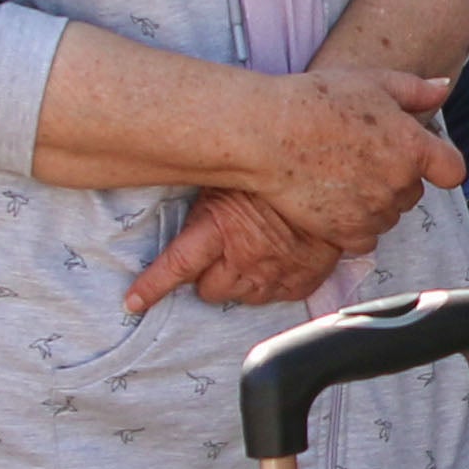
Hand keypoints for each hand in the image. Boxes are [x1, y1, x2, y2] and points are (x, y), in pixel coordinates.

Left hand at [129, 189, 345, 313]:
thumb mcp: (228, 171)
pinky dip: (269, 283)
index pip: (176, 267)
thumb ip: (203, 190)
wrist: (335, 174)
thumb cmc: (278, 167)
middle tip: (218, 251)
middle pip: (207, 290)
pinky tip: (274, 260)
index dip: (151, 287)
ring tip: (249, 251)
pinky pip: (273, 297)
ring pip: (239, 297)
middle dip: (207, 274)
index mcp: (220, 229)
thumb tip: (171, 173)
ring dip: (237, 280)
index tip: (134, 302)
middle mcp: (244, 259)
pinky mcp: (300, 282)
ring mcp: (274, 275)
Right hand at [239, 65, 464, 252]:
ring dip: (375, 202)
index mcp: (413, 146)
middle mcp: (400, 183)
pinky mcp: (348, 233)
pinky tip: (333, 201)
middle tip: (361, 158)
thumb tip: (443, 89)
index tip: (422, 160)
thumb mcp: (372, 82)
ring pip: (389, 215)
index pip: (451, 170)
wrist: (267, 133)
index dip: (439, 164)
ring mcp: (375, 211)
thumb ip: (415, 90)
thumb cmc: (317, 101)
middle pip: (413, 191)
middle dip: (396, 178)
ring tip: (341, 176)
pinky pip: (366, 238)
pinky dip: (355, 225)